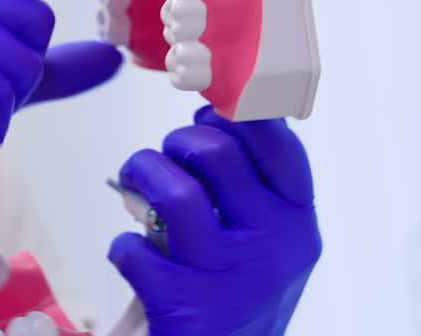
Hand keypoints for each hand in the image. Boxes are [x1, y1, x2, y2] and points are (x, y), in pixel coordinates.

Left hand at [108, 107, 321, 335]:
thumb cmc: (242, 294)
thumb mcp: (272, 242)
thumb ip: (255, 186)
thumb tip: (216, 113)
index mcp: (298, 222)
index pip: (277, 143)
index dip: (235, 112)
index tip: (207, 111)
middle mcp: (272, 247)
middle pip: (217, 154)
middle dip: (178, 142)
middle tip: (168, 157)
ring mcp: (230, 279)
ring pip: (175, 193)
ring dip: (143, 173)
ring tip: (136, 180)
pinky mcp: (187, 309)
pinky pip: (136, 249)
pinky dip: (123, 245)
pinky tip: (131, 252)